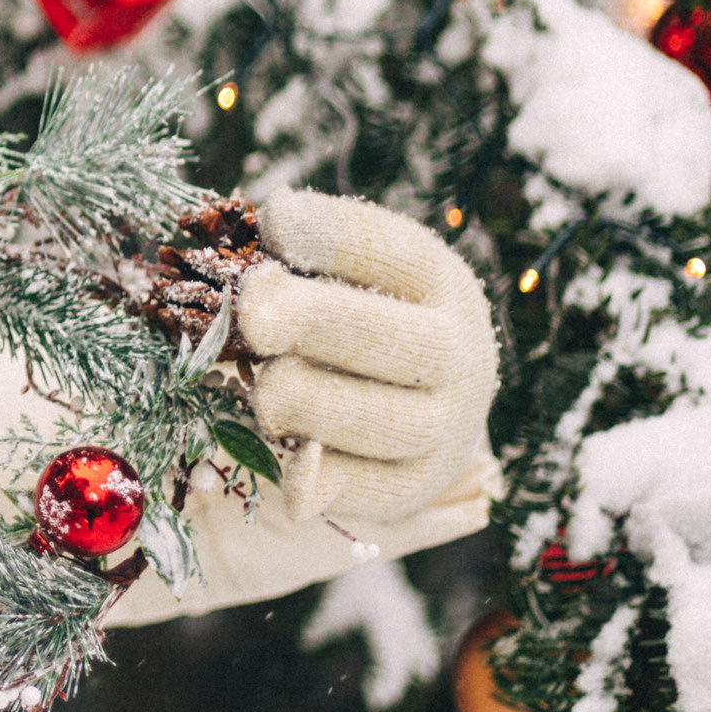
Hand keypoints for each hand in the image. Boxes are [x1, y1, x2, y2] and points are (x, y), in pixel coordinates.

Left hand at [238, 189, 498, 524]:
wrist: (422, 393)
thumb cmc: (354, 309)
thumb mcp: (340, 268)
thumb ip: (299, 254)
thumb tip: (266, 230)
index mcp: (436, 279)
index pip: (392, 250)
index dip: (331, 236)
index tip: (272, 223)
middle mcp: (457, 351)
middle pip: (392, 340)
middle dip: (314, 322)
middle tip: (253, 313)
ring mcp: (446, 423)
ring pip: (380, 421)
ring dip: (308, 402)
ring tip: (259, 386)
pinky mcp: (416, 483)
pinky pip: (368, 488)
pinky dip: (323, 481)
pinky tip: (289, 474)